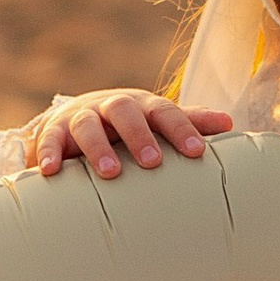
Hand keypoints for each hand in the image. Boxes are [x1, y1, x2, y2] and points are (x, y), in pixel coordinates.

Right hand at [27, 91, 232, 179]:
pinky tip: (52, 173)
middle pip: (126, 112)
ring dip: (98, 148)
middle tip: (153, 163)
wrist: (77, 116)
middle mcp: (112, 107)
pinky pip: (49, 141)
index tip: (197, 153)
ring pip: (88, 126)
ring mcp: (81, 117)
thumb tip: (230, 123)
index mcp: (143, 106)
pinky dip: (49, 154)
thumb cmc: (130, 126)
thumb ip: (190, 122)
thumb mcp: (158, 121)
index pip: (165, 113)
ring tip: (111, 174)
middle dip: (139, 136)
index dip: (181, 131)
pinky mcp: (54, 132)